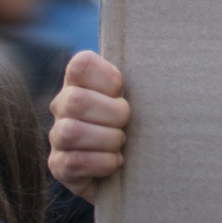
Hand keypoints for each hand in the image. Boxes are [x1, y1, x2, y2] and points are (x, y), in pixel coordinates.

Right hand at [49, 50, 129, 203]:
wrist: (126, 164)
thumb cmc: (135, 120)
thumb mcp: (138, 95)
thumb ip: (140, 79)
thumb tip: (164, 57)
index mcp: (80, 80)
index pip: (81, 65)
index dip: (107, 78)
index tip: (122, 91)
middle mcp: (63, 105)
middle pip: (77, 101)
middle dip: (113, 113)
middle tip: (126, 121)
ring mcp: (57, 135)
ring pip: (71, 132)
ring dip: (106, 139)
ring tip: (121, 143)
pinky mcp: (58, 165)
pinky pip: (74, 162)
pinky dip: (101, 162)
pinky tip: (115, 161)